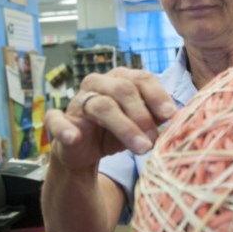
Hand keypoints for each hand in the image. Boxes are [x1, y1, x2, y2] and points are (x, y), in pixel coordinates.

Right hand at [44, 67, 176, 170]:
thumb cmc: (117, 131)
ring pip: (101, 106)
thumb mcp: (142, 124)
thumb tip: (177, 114)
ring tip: (142, 148)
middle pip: (123, 90)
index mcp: (120, 79)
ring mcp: (78, 101)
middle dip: (143, 115)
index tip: (171, 114)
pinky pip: (56, 120)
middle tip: (155, 140)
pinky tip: (74, 137)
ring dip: (124, 128)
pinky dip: (64, 128)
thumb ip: (157, 116)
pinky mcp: (59, 121)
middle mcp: (98, 84)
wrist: (85, 152)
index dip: (157, 95)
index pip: (141, 79)